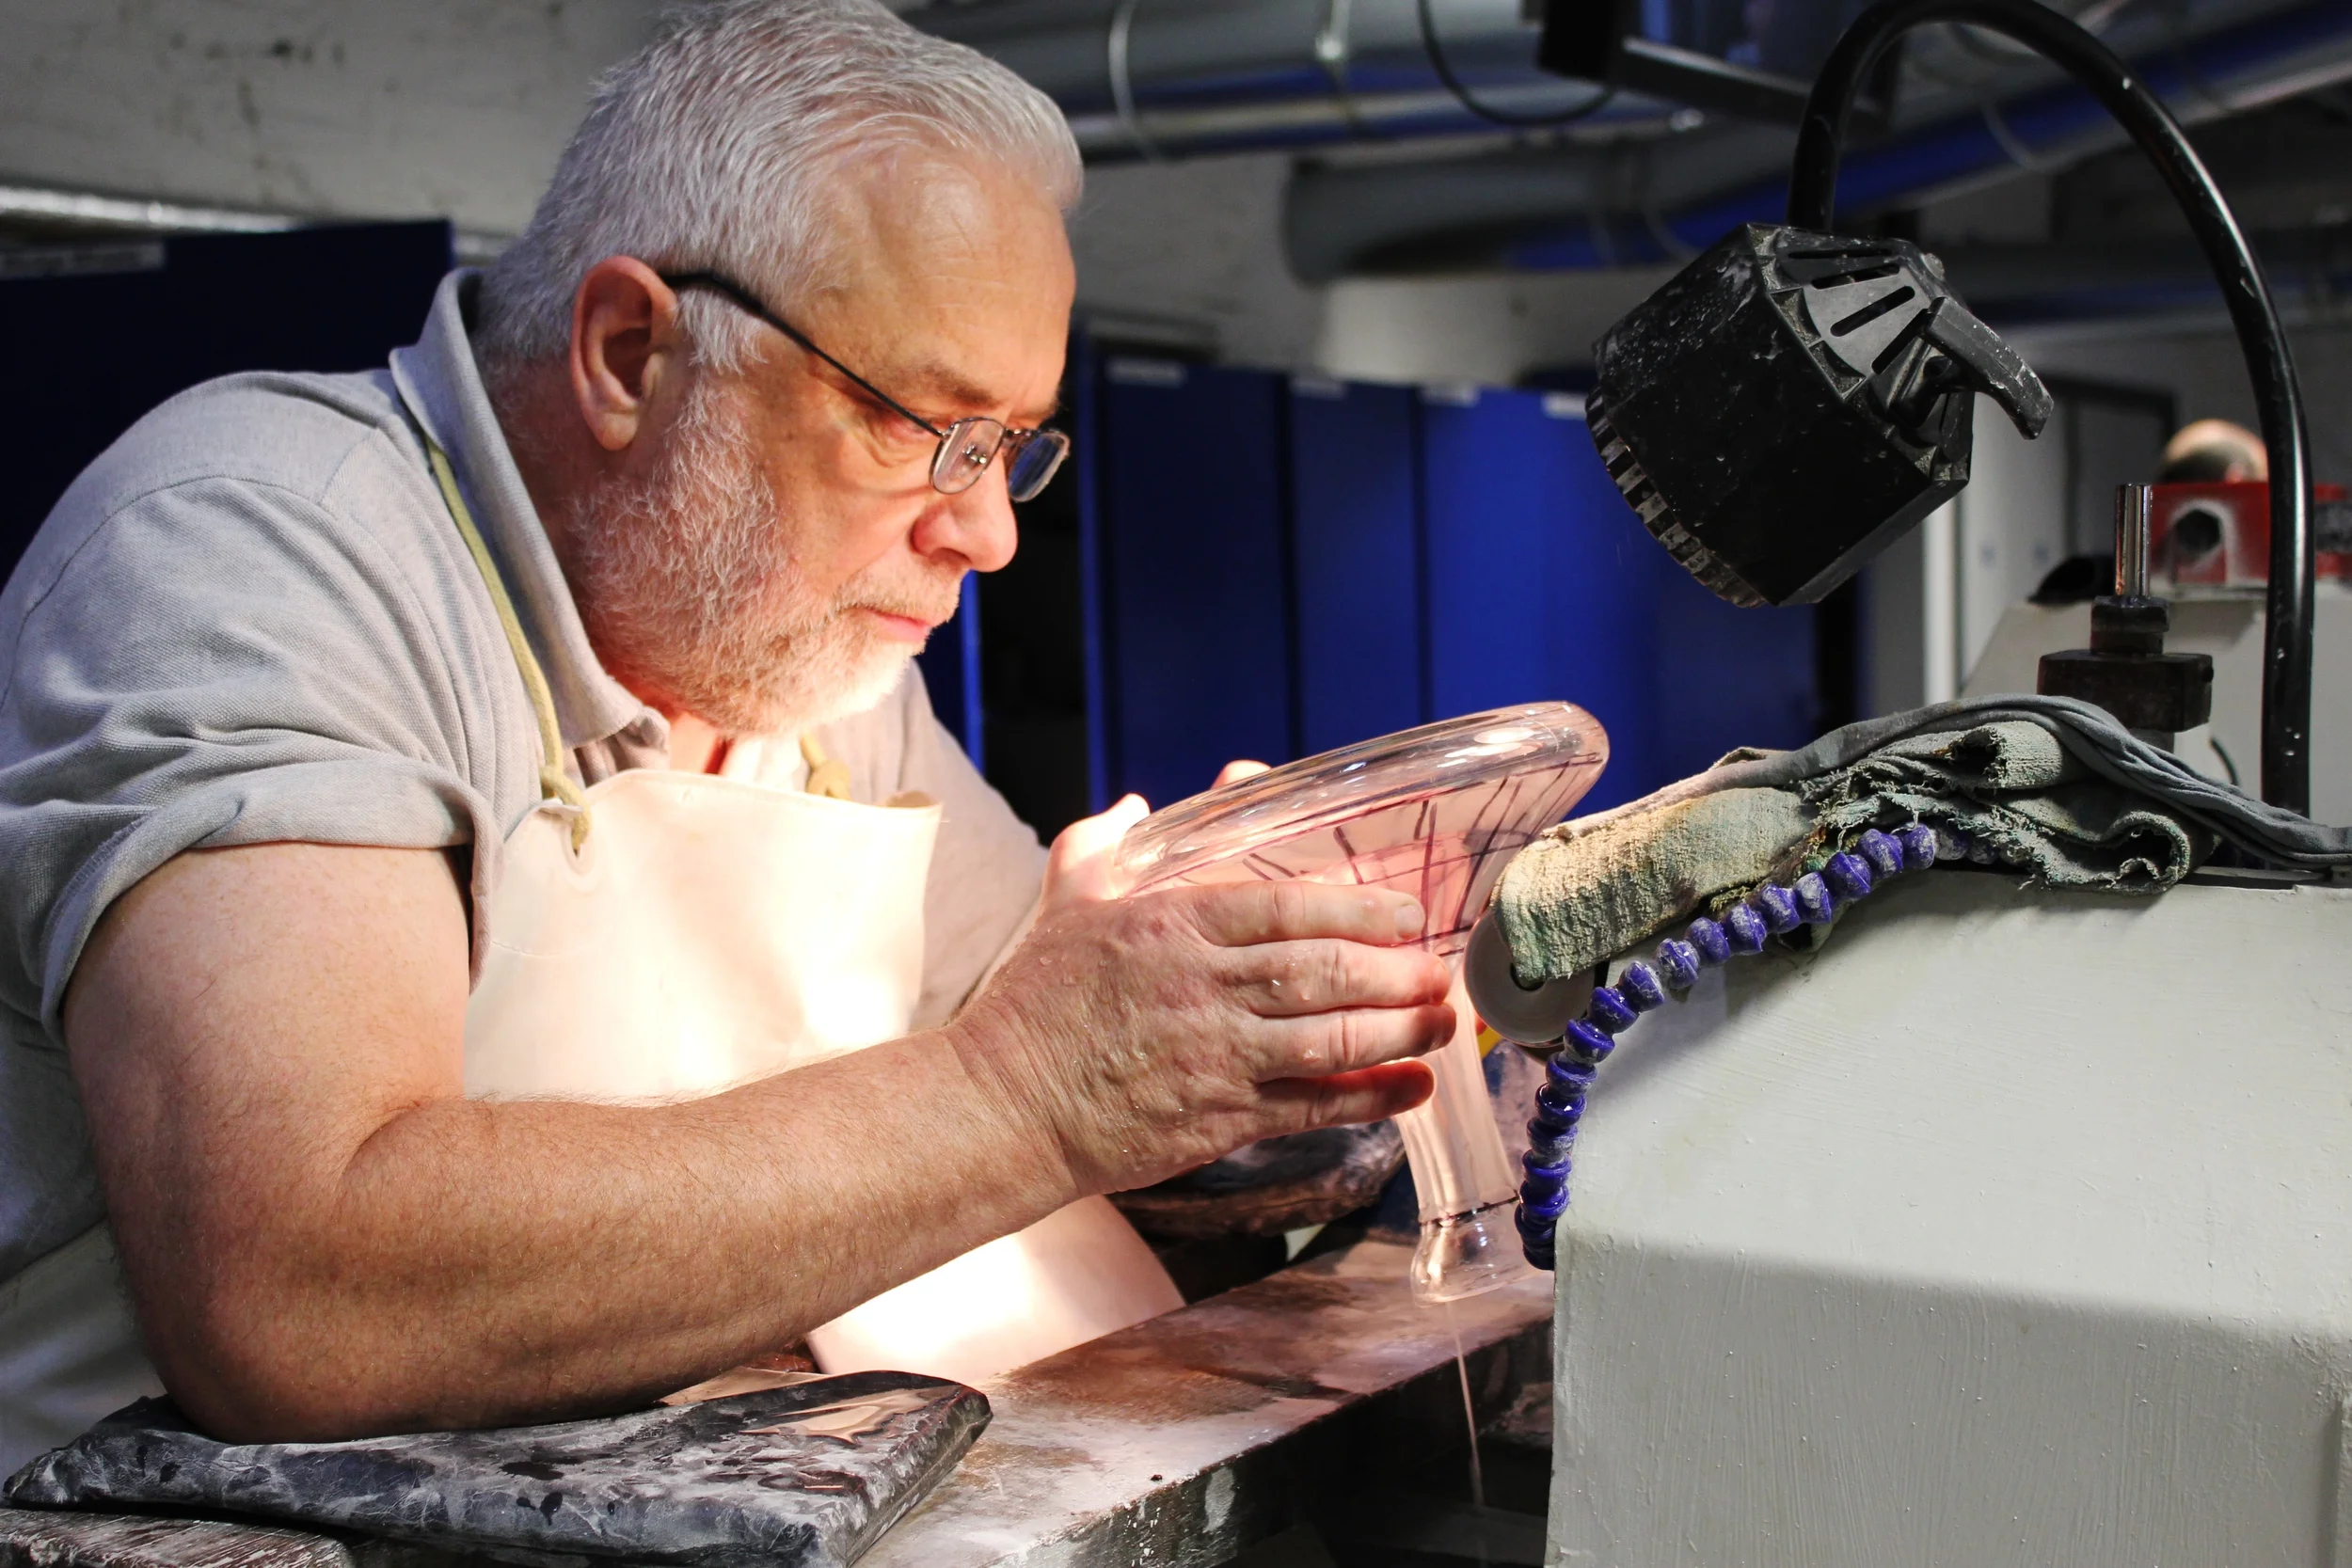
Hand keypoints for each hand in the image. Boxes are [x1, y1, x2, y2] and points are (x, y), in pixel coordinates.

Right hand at [950, 808, 1452, 1200]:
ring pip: (1332, 1039)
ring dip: (1399, 1030)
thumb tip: (1133, 806)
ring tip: (1440, 1021)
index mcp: (1171, 926)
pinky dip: (1372, 1097)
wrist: (1003, 1106)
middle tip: (1438, 968)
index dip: (1358, 907)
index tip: (1403, 912)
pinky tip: (1413, 1087)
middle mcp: (1203, 987)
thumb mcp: (1065, 904)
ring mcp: (1216, 1056)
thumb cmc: (1033, 1005)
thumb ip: (1101, 846)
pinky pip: (1314, 1105)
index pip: (1286, 906)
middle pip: (1324, 972)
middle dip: (1395, 970)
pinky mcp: (1219, 1119)